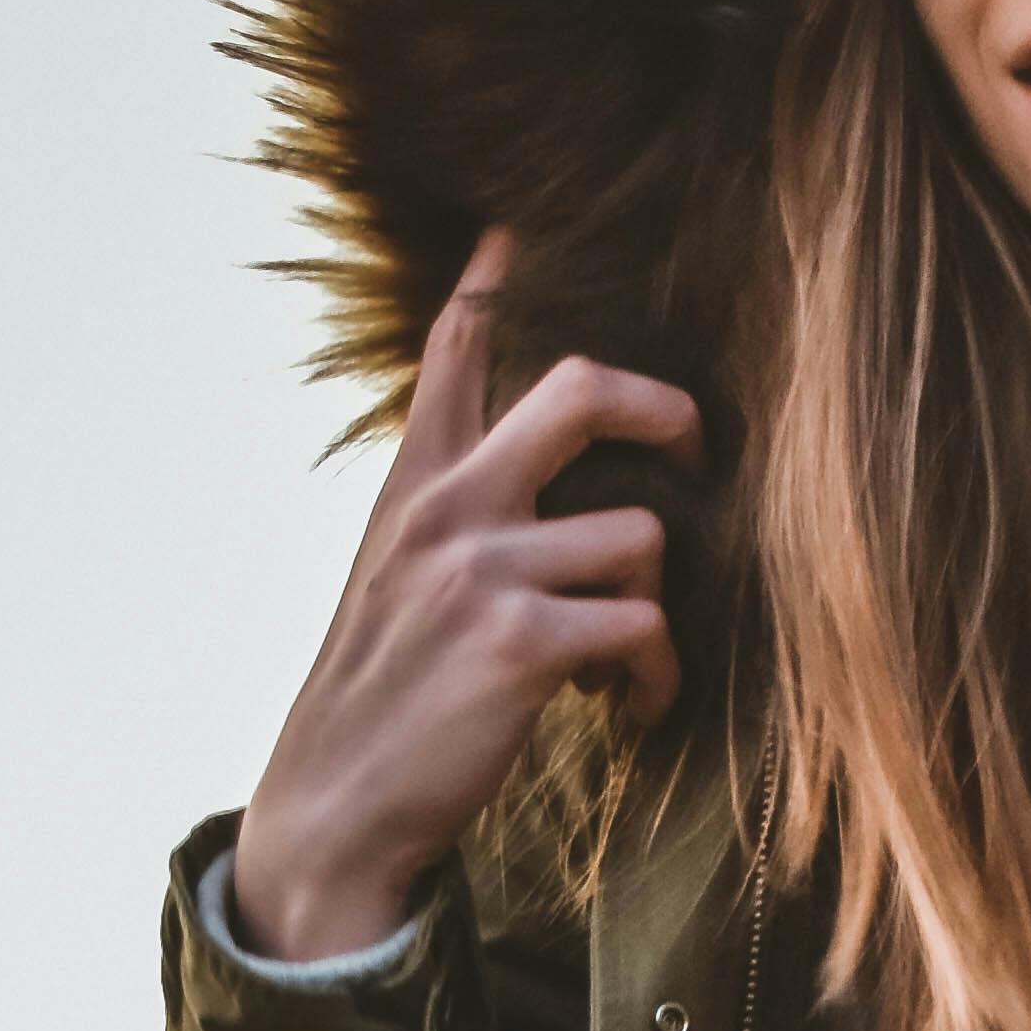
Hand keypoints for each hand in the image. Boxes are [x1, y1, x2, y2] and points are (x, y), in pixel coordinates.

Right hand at [232, 226, 699, 963]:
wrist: (335, 801)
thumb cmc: (384, 697)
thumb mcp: (395, 578)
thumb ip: (448, 513)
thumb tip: (513, 477)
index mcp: (418, 484)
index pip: (456, 349)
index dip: (491, 280)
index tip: (515, 229)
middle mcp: (450, 505)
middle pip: (586, 388)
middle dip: (669, 413)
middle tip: (696, 455)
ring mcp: (484, 566)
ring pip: (641, 535)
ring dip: (658, 608)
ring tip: (628, 662)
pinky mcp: (520, 639)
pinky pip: (643, 625)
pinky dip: (656, 675)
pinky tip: (629, 708)